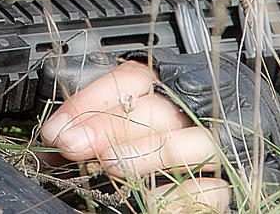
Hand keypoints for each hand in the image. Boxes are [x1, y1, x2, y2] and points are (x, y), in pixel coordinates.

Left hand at [40, 60, 230, 211]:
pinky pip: (207, 189)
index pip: (132, 79)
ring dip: (144, 153)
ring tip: (109, 166)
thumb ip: (86, 131)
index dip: (91, 100)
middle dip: (108, 125)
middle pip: (157, 108)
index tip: (58, 129)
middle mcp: (186, 119)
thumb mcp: (100, 139)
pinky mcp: (221, 189)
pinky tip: (145, 198)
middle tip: (73, 144)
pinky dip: (175, 194)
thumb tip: (59, 134)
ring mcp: (208, 154)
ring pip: (189, 143)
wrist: (153, 206)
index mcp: (157, 96)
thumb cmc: (122, 162)